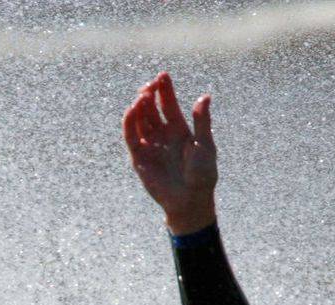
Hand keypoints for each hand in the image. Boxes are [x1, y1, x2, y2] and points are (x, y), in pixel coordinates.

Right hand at [122, 72, 217, 234]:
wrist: (190, 200)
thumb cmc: (202, 174)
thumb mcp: (205, 145)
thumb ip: (202, 122)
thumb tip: (205, 97)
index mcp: (179, 129)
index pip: (168, 104)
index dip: (165, 89)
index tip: (163, 75)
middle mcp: (162, 134)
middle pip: (150, 108)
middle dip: (149, 94)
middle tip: (151, 85)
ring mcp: (150, 144)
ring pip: (139, 119)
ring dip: (139, 106)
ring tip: (143, 96)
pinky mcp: (139, 157)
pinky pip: (130, 136)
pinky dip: (129, 122)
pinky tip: (133, 110)